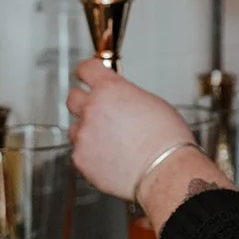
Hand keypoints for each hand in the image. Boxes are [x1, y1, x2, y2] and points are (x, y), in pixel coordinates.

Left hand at [66, 59, 195, 200]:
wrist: (164, 169)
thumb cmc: (166, 139)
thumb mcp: (152, 102)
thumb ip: (127, 97)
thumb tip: (123, 100)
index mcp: (111, 89)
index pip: (86, 69)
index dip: (86, 72)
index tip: (85, 75)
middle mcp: (92, 108)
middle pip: (73, 97)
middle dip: (82, 102)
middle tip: (95, 111)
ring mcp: (84, 134)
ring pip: (75, 128)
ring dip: (87, 132)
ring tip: (109, 142)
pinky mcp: (80, 158)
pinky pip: (79, 152)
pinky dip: (90, 155)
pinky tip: (109, 158)